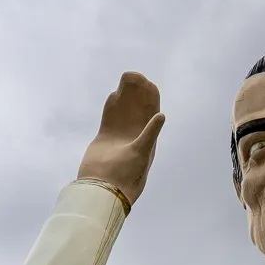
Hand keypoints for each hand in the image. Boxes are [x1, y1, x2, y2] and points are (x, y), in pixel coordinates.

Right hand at [76, 71, 164, 206]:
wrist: (103, 189)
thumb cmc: (126, 176)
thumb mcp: (141, 154)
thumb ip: (150, 134)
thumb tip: (161, 115)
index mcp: (148, 141)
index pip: (151, 116)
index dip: (151, 100)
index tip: (150, 84)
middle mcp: (134, 138)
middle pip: (137, 110)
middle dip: (136, 94)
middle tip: (135, 75)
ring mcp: (119, 137)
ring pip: (123, 112)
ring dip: (124, 97)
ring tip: (125, 79)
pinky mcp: (104, 139)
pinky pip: (109, 118)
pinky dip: (112, 107)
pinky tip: (114, 94)